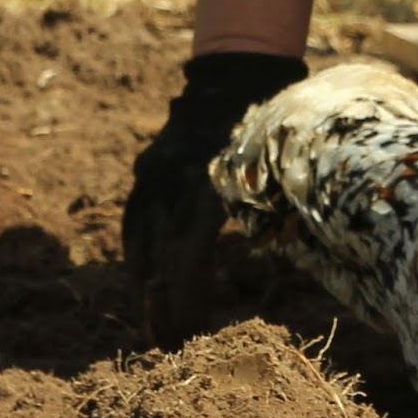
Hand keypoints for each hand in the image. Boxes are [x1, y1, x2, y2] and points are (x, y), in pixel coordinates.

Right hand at [122, 52, 306, 342]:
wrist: (240, 71)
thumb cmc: (278, 121)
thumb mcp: (282, 167)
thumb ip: (273, 210)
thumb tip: (277, 254)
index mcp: (203, 180)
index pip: (184, 254)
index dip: (185, 297)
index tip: (192, 333)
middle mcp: (169, 179)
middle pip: (155, 255)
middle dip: (161, 304)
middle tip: (171, 347)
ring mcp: (153, 173)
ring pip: (137, 242)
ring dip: (144, 287)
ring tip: (156, 328)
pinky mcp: (149, 171)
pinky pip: (135, 220)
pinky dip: (139, 255)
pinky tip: (145, 286)